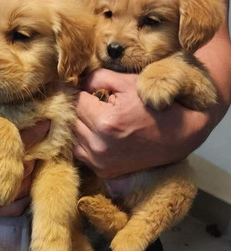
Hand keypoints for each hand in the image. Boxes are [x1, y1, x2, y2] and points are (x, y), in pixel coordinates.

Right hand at [0, 96, 49, 217]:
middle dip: (36, 149)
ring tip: (32, 152)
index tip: (47, 118)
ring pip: (25, 186)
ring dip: (32, 169)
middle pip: (27, 166)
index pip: (19, 142)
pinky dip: (23, 192)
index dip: (36, 128)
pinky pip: (15, 206)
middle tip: (41, 135)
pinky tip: (21, 176)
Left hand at [74, 69, 212, 178]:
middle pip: (72, 121)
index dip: (81, 93)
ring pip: (73, 139)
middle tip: (93, 103)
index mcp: (105, 122)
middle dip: (79, 109)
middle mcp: (99, 146)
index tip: (89, 90)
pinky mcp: (103, 172)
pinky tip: (97, 134)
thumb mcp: (129, 83)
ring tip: (95, 118)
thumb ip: (98, 78)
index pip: (76, 102)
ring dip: (79, 127)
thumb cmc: (154, 105)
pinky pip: (81, 154)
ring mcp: (100, 163)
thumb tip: (77, 83)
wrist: (178, 136)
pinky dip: (84, 143)